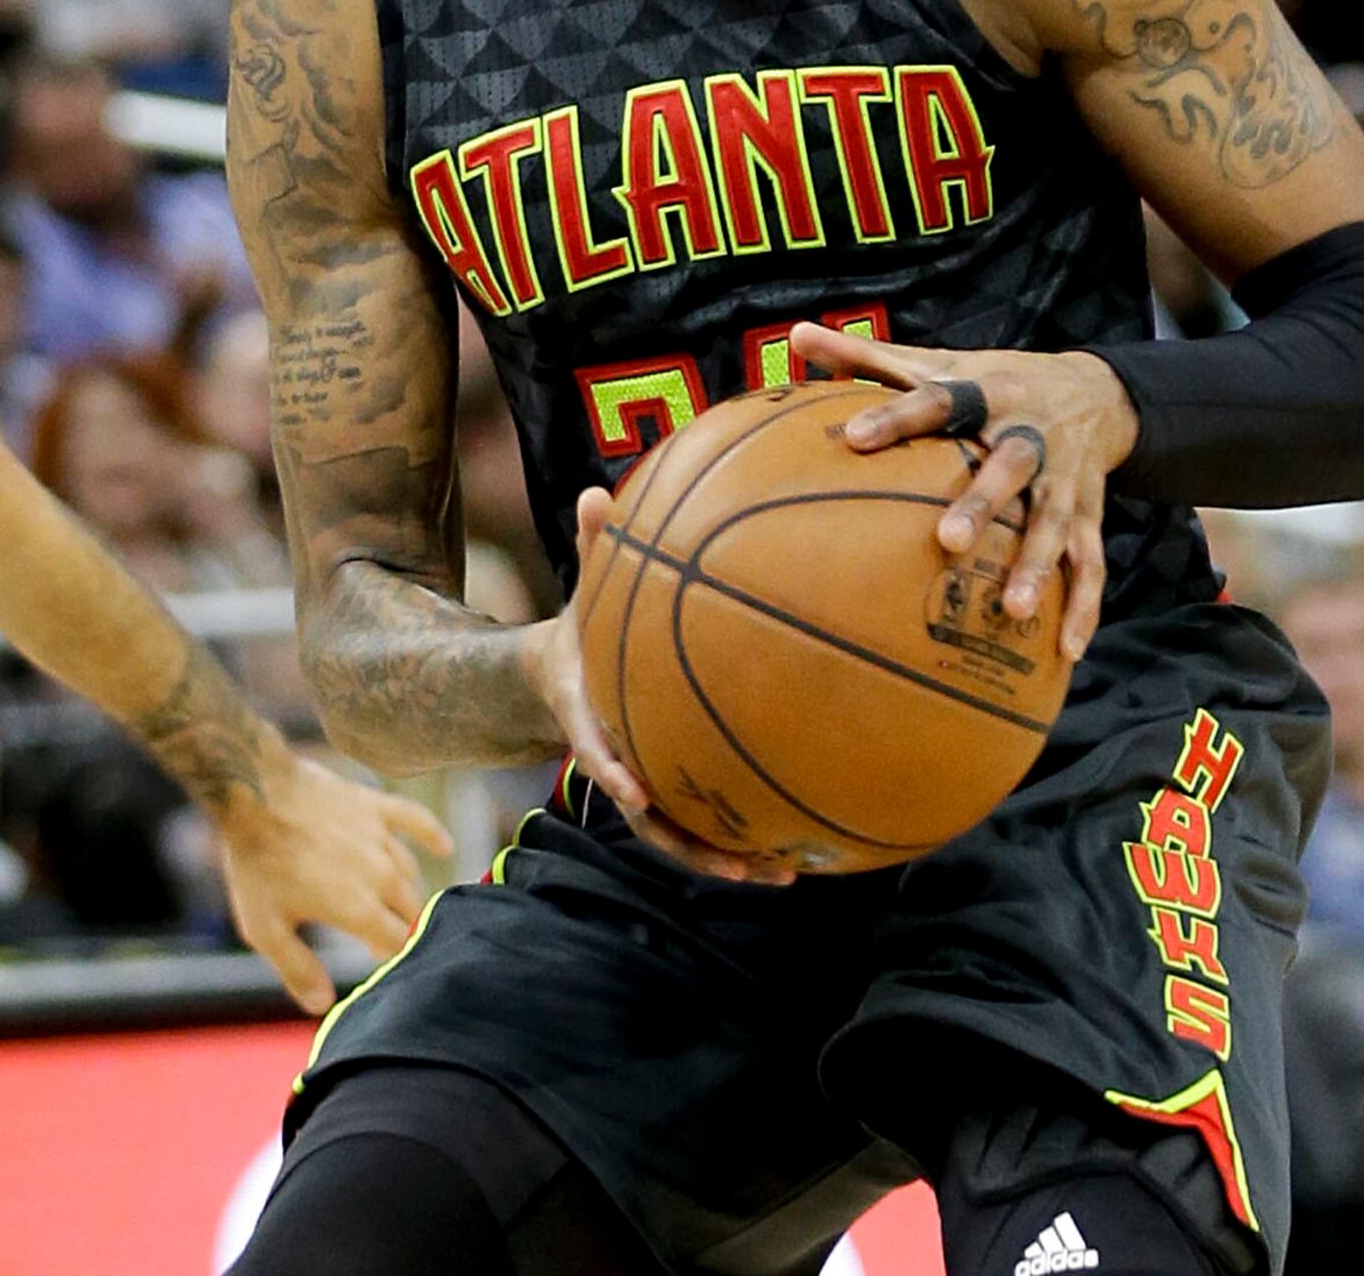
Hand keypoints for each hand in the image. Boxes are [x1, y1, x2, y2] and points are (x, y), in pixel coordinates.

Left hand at [214, 752, 452, 1013]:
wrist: (254, 791)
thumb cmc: (256, 862)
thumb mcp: (266, 927)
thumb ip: (297, 968)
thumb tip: (322, 1006)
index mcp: (359, 908)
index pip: (398, 943)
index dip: (394, 958)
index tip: (382, 964)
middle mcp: (380, 875)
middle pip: (410, 911)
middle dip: (401, 928)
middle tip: (384, 940)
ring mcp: (381, 838)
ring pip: (409, 873)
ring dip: (406, 892)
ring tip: (397, 906)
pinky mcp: (374, 805)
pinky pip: (415, 820)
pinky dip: (432, 834)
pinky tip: (444, 845)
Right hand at [522, 489, 798, 886]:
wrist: (563, 676)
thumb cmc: (586, 628)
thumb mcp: (585, 589)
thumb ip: (594, 546)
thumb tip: (596, 490)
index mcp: (588, 717)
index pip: (595, 749)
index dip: (610, 770)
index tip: (632, 788)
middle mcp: (618, 763)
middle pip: (649, 819)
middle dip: (694, 846)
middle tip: (740, 864)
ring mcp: (645, 782)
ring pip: (682, 836)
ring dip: (728, 861)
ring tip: (784, 874)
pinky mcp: (671, 787)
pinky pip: (706, 821)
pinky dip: (744, 838)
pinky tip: (800, 846)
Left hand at [789, 325, 1121, 664]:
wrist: (1097, 392)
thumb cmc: (994, 384)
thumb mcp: (940, 364)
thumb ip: (868, 358)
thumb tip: (797, 335)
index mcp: (988, 392)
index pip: (939, 401)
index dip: (897, 417)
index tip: (854, 438)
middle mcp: (1032, 434)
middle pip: (1010, 465)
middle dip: (983, 501)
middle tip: (947, 541)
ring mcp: (1066, 478)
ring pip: (1054, 522)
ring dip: (1038, 566)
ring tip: (1012, 610)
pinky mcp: (1090, 514)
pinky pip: (1090, 562)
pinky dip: (1084, 606)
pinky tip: (1066, 650)